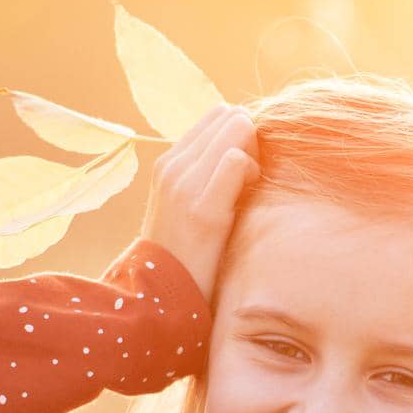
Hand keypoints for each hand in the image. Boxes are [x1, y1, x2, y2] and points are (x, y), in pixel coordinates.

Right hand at [140, 102, 260, 307]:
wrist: (158, 296)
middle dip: (250, 141)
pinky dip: (252, 172)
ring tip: (249, 188)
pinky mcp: (202, 208)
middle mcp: (172, 166)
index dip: (241, 135)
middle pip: (230, 117)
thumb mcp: (187, 205)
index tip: (245, 168)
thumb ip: (206, 175)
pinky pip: (236, 160)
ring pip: (236, 130)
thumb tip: (243, 151)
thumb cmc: (185, 255)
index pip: (217, 115)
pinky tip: (249, 196)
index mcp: (168, 162)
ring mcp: (184, 184)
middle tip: (251, 178)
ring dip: (254, 155)